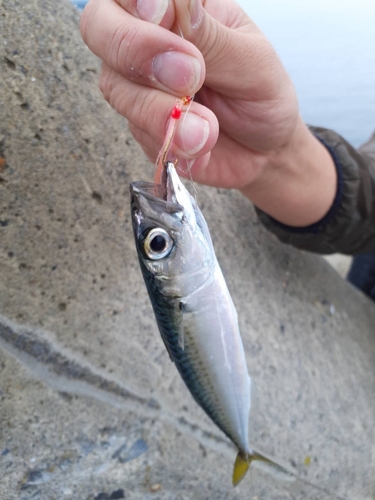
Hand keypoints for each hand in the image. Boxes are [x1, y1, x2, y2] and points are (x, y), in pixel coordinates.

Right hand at [81, 0, 335, 226]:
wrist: (264, 150)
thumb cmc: (260, 94)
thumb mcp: (250, 59)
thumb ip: (209, 35)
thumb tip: (170, 2)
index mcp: (178, 10)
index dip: (133, 0)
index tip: (162, 17)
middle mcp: (148, 43)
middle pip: (99, 28)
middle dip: (137, 52)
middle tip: (190, 78)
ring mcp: (139, 87)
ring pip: (116, 88)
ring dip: (164, 113)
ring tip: (209, 128)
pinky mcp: (142, 127)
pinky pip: (138, 132)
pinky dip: (173, 143)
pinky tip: (202, 146)